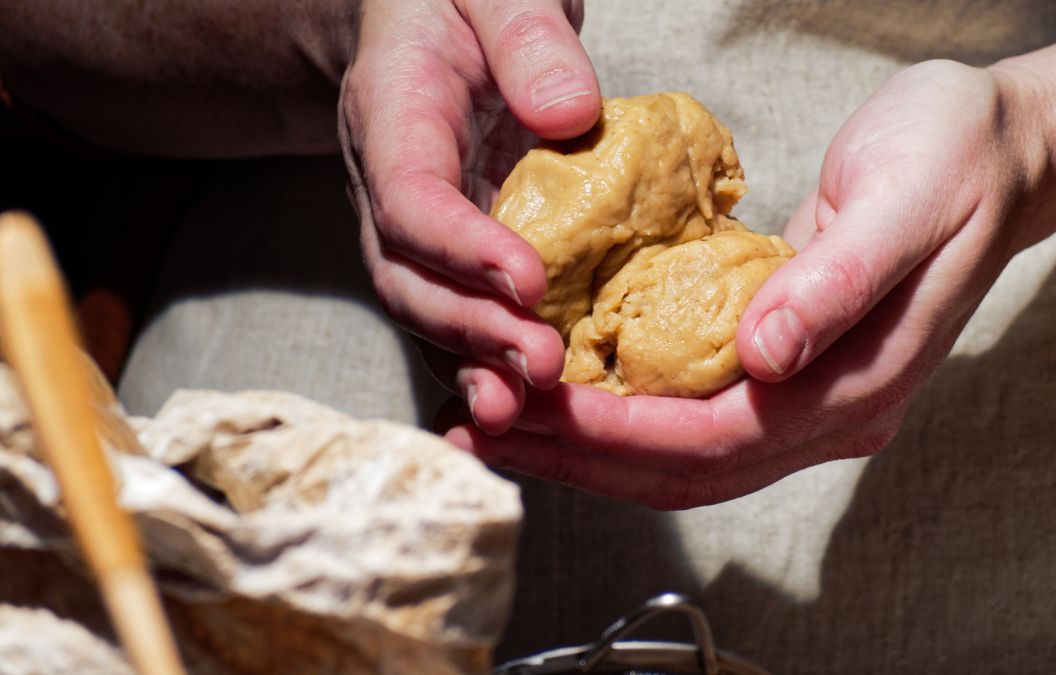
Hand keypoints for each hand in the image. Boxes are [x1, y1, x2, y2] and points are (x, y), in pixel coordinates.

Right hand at [339, 0, 599, 431]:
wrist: (435, 11)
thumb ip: (528, 35)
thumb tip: (569, 114)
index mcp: (392, 116)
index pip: (408, 199)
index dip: (460, 248)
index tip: (527, 280)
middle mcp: (388, 184)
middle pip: (406, 278)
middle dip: (469, 330)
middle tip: (539, 364)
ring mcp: (414, 226)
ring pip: (425, 312)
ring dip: (474, 362)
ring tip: (529, 403)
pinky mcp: (449, 248)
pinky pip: (458, 312)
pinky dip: (488, 358)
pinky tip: (531, 399)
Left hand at [446, 60, 1051, 507]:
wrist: (999, 149)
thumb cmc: (957, 160)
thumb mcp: (904, 202)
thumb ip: (835, 285)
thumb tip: (762, 357)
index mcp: (858, 384)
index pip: (718, 439)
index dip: (620, 435)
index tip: (536, 410)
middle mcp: (828, 408)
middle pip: (685, 467)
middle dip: (579, 455)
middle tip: (484, 425)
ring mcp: (806, 393)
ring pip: (679, 451)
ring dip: (587, 445)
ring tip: (501, 419)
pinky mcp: (783, 365)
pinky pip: (687, 408)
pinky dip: (618, 408)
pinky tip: (565, 387)